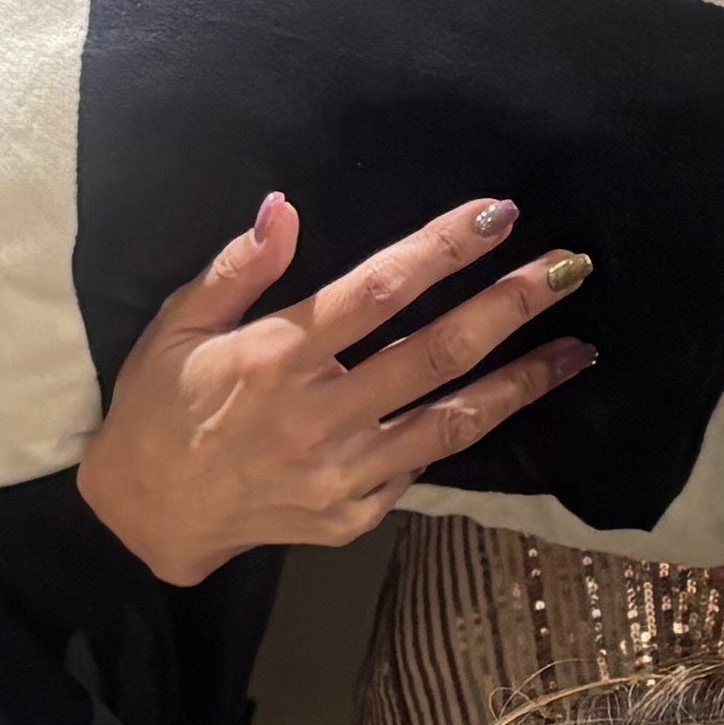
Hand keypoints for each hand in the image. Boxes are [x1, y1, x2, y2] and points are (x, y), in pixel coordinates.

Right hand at [76, 193, 596, 585]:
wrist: (145, 516)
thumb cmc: (158, 407)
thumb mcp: (176, 325)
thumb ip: (237, 268)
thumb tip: (284, 208)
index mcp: (277, 356)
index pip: (381, 290)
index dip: (444, 249)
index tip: (499, 214)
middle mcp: (319, 415)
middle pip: (438, 351)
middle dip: (512, 305)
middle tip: (570, 269)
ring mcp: (342, 473)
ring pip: (452, 420)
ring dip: (522, 382)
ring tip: (577, 350)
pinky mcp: (352, 514)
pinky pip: (419, 465)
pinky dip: (459, 431)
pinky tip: (497, 403)